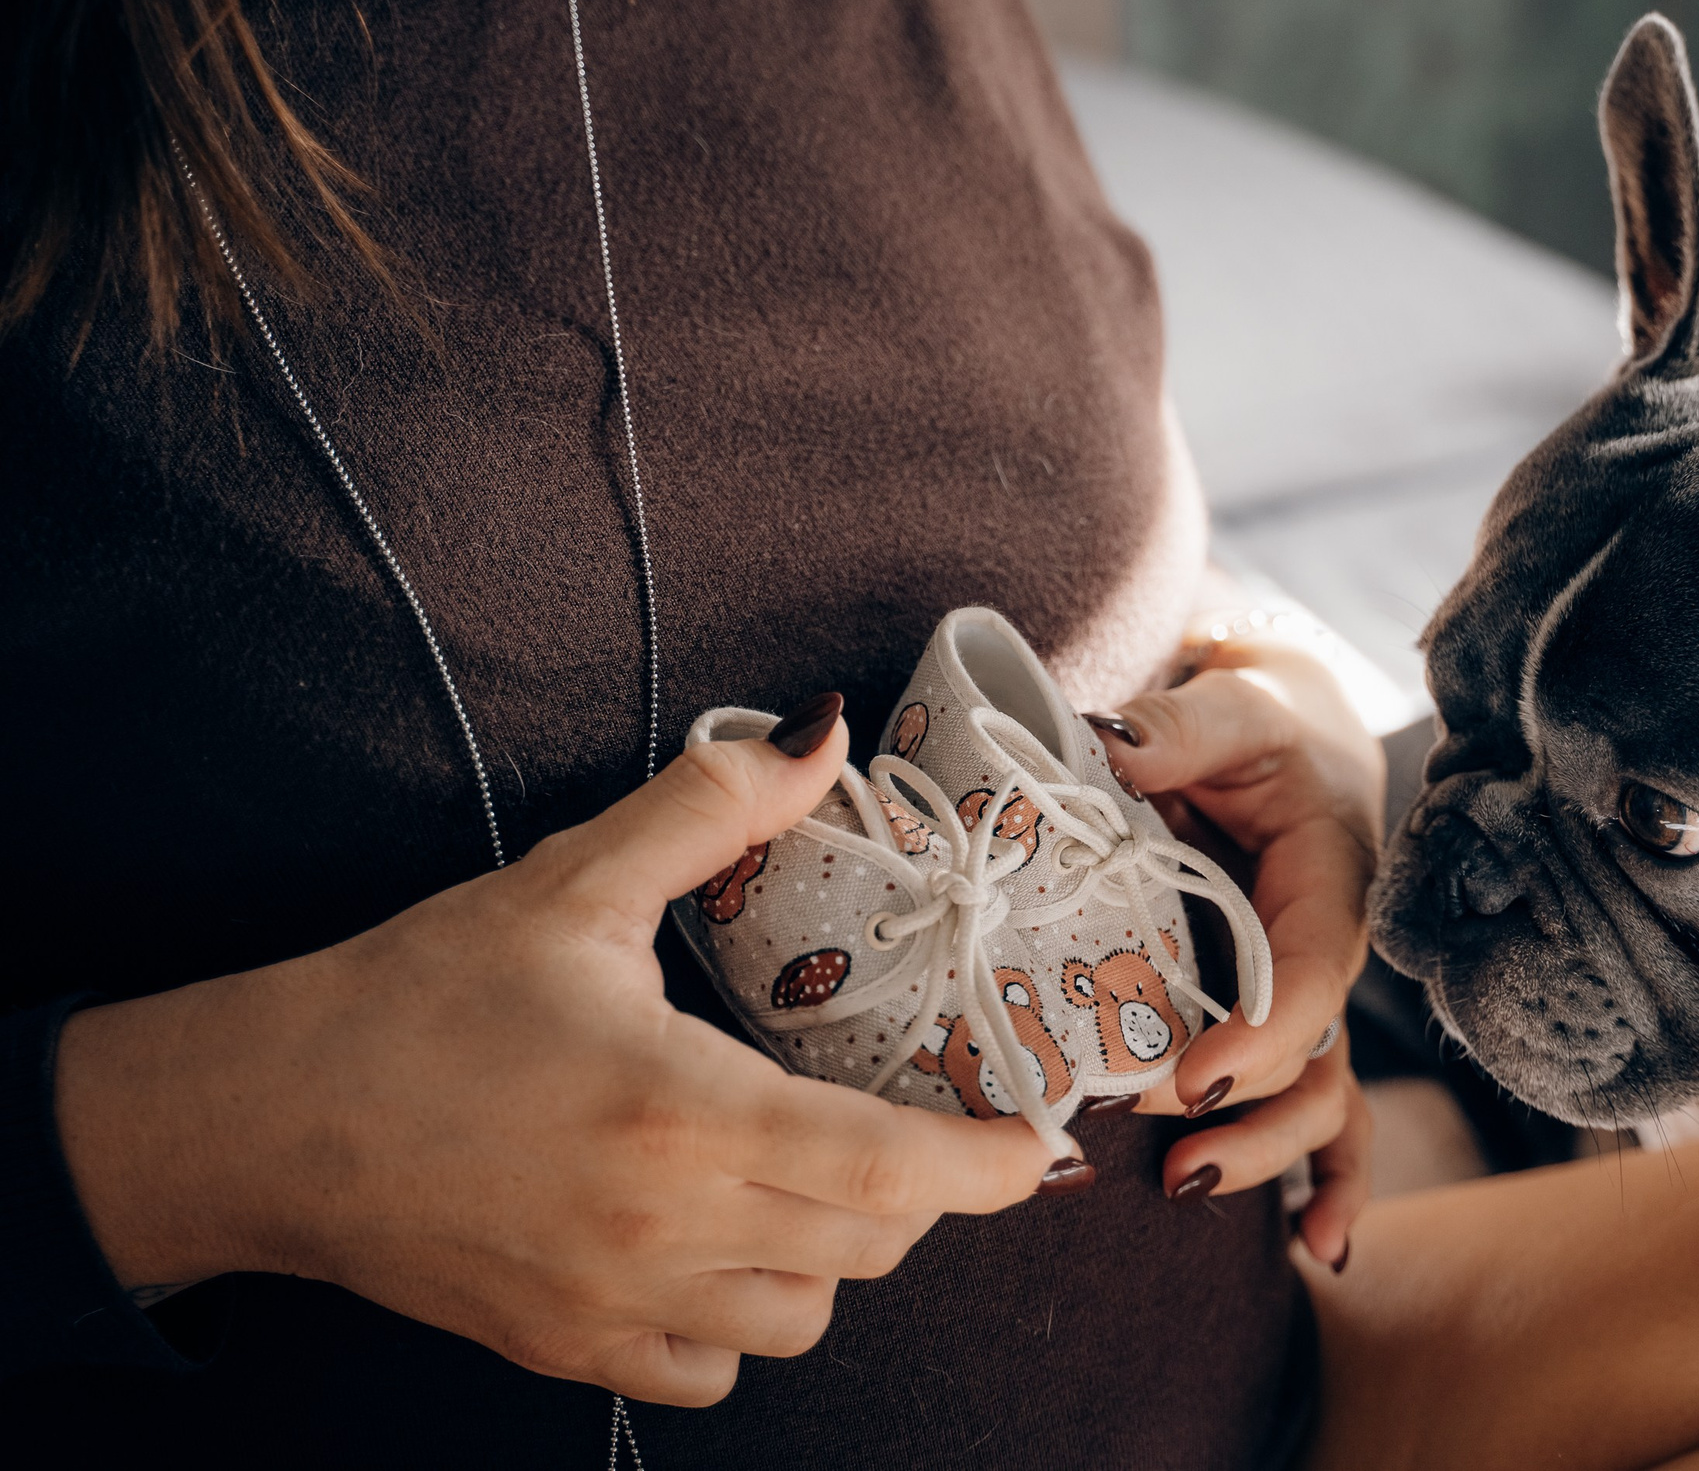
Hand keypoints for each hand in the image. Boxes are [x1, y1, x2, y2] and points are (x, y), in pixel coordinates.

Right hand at [53, 697, 1067, 1404]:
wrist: (263, 1119)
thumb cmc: (416, 997)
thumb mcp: (570, 882)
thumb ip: (711, 809)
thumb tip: (819, 732)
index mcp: (685, 1110)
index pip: (895, 1170)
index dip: (989, 1166)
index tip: (1033, 1141)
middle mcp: (667, 1226)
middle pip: (868, 1246)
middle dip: (913, 1190)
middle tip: (904, 1120)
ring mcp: (616, 1303)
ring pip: (801, 1317)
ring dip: (832, 1253)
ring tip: (803, 1175)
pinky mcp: (566, 1347)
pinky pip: (709, 1367)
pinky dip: (742, 1319)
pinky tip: (716, 1243)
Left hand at [1093, 634, 1382, 1265]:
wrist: (1284, 734)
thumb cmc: (1260, 724)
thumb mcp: (1231, 708)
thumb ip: (1180, 727)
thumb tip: (1113, 739)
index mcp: (1328, 886)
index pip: (1309, 976)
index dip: (1257, 1038)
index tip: (1187, 1080)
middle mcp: (1327, 955)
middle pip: (1307, 1059)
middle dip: (1241, 1114)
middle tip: (1156, 1143)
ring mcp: (1307, 998)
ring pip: (1316, 1098)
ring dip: (1268, 1157)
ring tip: (1186, 1189)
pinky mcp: (1281, 1020)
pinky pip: (1324, 1109)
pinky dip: (1330, 1181)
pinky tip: (1316, 1246)